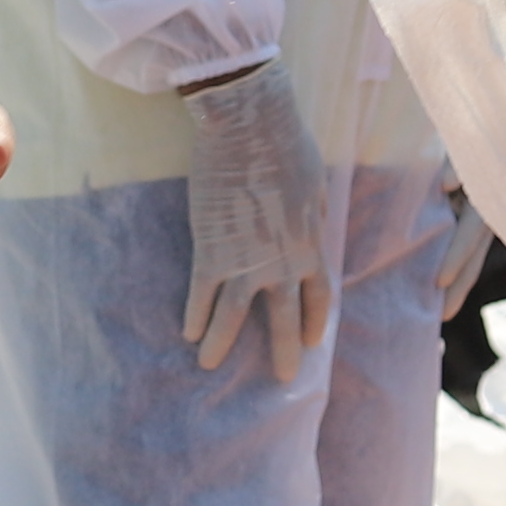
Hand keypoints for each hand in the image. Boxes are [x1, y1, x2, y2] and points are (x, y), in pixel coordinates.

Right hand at [177, 65, 340, 378]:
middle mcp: (282, 263)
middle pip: (283, 319)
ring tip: (210, 367)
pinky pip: (201, 293)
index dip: (314, 321)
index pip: (317, 296)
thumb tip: (315, 224)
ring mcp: (244, 261)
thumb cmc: (288, 144)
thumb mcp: (316, 182)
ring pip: (233, 317)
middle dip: (284, 353)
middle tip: (283, 379)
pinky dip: (194, 314)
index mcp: (312, 245)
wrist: (249, 126)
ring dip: (222, 344)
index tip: (312, 341)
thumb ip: (314, 213)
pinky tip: (187, 333)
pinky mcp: (210, 250)